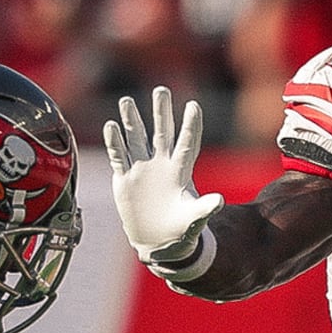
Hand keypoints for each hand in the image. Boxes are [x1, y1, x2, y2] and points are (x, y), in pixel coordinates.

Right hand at [104, 86, 223, 269]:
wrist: (159, 242)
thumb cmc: (181, 230)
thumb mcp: (194, 220)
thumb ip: (205, 209)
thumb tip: (220, 201)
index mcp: (181, 172)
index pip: (188, 143)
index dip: (191, 125)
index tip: (194, 105)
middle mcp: (162, 165)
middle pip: (162, 133)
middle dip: (161, 112)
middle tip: (161, 90)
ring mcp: (142, 170)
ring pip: (137, 139)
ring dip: (132, 121)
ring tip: (127, 100)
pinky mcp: (125, 179)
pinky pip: (119, 156)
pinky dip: (114, 142)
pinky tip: (111, 126)